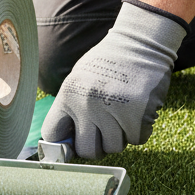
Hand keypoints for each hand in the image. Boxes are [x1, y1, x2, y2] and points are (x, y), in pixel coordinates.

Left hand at [42, 0, 186, 159]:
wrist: (141, 43)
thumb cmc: (109, 62)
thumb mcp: (80, 78)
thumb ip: (71, 107)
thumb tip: (64, 143)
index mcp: (68, 93)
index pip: (53, 134)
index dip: (64, 143)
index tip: (73, 143)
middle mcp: (87, 103)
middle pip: (87, 151)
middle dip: (97, 146)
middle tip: (105, 132)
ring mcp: (113, 110)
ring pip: (114, 148)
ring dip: (120, 136)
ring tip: (123, 113)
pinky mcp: (138, 115)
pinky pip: (137, 140)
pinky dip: (139, 131)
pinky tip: (138, 111)